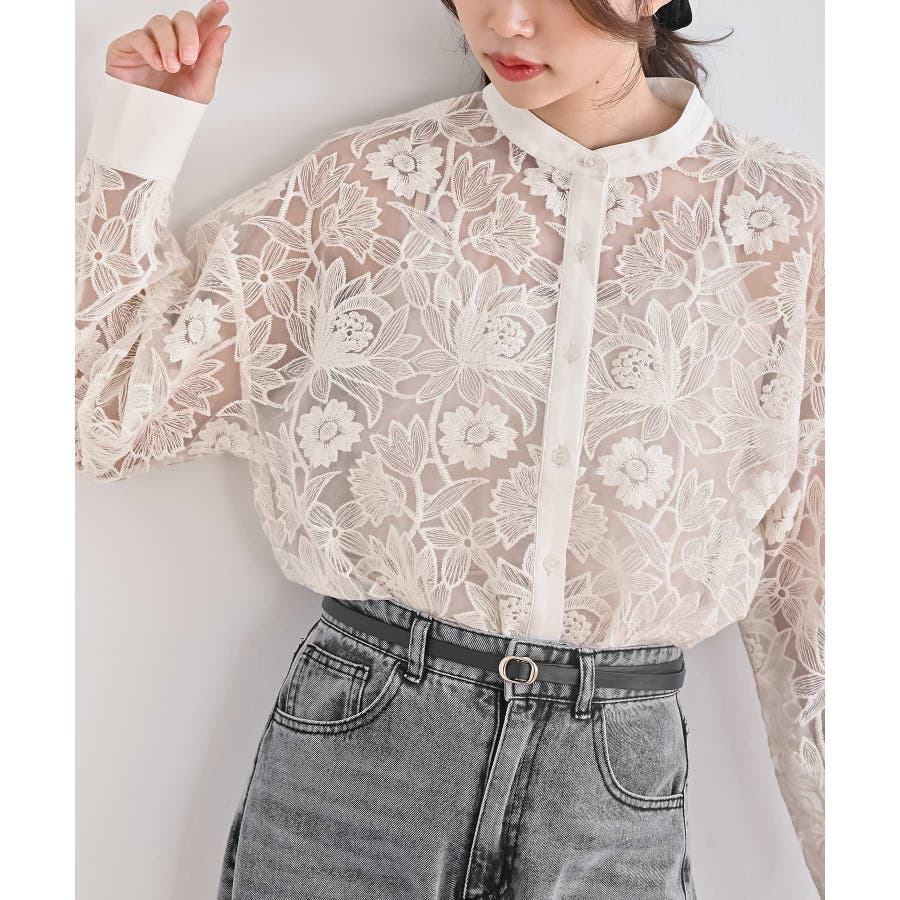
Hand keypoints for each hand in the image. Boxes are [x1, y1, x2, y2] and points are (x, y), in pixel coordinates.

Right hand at [105, 1, 231, 103]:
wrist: (148, 125)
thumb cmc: (173, 107)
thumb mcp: (200, 88)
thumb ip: (212, 60)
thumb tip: (224, 31)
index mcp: (191, 50)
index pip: (203, 25)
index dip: (211, 13)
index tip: (221, 6)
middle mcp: (171, 41)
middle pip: (182, 18)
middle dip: (189, 35)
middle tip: (189, 59)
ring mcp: (149, 42)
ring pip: (160, 22)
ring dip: (169, 44)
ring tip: (171, 68)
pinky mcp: (127, 47)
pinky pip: (139, 36)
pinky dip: (150, 49)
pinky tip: (157, 65)